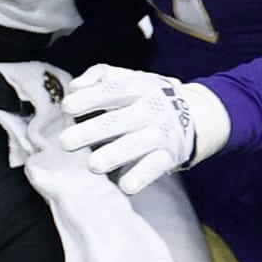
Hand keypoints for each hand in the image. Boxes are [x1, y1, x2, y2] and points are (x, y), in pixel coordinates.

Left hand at [57, 64, 226, 194]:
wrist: (197, 114)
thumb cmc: (148, 95)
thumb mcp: (129, 77)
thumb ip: (99, 76)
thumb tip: (75, 87)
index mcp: (137, 87)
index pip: (111, 91)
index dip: (89, 98)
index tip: (67, 107)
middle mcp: (150, 109)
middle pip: (118, 121)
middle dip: (91, 131)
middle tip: (65, 142)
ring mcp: (160, 133)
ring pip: (136, 145)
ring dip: (115, 155)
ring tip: (93, 165)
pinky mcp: (169, 156)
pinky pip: (155, 167)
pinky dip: (141, 176)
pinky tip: (125, 185)